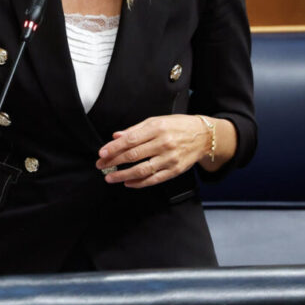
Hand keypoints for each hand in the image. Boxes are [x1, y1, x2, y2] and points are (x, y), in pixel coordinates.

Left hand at [95, 114, 209, 187]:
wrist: (203, 136)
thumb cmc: (177, 126)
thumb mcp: (156, 121)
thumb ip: (135, 129)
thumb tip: (116, 136)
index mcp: (157, 128)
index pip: (130, 140)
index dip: (114, 148)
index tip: (102, 153)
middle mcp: (163, 143)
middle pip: (134, 155)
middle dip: (114, 161)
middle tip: (101, 165)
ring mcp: (170, 158)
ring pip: (142, 170)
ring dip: (124, 175)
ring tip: (110, 178)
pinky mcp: (175, 170)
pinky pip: (155, 179)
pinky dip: (140, 183)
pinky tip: (128, 183)